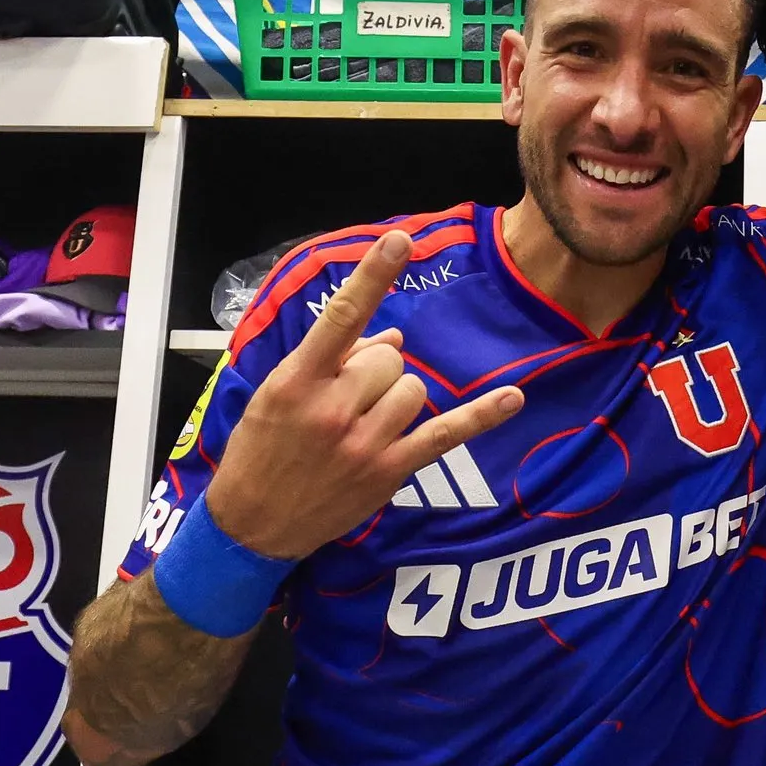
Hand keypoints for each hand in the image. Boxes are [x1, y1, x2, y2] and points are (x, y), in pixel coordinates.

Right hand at [204, 232, 522, 558]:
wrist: (252, 524)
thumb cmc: (261, 450)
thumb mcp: (277, 393)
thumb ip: (333, 359)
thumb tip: (394, 335)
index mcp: (297, 380)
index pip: (340, 317)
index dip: (372, 277)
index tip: (399, 241)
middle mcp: (332, 408)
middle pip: (389, 358)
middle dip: (375, 369)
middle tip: (346, 398)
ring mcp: (364, 442)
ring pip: (412, 388)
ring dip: (396, 396)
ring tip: (364, 420)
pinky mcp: (389, 471)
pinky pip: (445, 434)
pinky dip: (481, 416)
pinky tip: (513, 398)